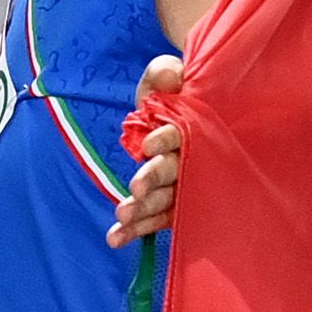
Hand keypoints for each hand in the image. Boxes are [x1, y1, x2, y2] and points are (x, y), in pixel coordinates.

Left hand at [108, 52, 187, 246]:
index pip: (184, 135)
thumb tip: (169, 77)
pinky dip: (137, 230)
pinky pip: (156, 218)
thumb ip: (165, 73)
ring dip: (144, 210)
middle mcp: (193, 160)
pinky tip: (115, 239)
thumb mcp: (167, 74)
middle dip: (155, 181)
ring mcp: (182, 184)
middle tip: (136, 189)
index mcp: (197, 128)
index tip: (148, 143)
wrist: (179, 108)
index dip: (167, 140)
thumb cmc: (175, 91)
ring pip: (166, 200)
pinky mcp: (170, 202)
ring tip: (122, 217)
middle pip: (176, 173)